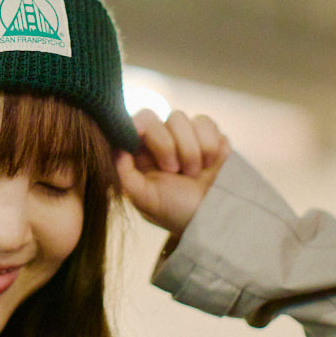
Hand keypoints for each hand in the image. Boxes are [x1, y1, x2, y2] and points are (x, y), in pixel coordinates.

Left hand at [116, 109, 230, 236]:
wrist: (217, 219)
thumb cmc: (177, 212)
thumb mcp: (146, 200)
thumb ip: (126, 175)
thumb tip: (118, 148)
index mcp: (141, 153)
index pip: (133, 123)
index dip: (137, 127)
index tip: (141, 137)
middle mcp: (161, 138)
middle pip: (152, 117)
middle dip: (166, 144)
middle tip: (174, 170)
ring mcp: (185, 134)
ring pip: (180, 118)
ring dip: (190, 150)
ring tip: (194, 173)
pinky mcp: (210, 134)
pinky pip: (206, 122)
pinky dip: (209, 145)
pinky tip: (210, 164)